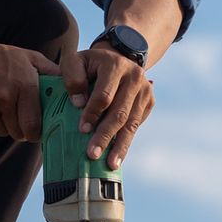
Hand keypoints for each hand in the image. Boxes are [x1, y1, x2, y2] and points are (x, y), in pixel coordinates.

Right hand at [0, 38, 55, 141]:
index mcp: (24, 85)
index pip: (34, 124)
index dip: (36, 132)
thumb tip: (70, 82)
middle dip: (20, 129)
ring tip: (0, 107)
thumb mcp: (26, 56)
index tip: (35, 131)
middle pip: (18, 133)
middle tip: (17, 118)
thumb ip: (49, 70)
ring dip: (4, 125)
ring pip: (2, 132)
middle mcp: (6, 98)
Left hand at [62, 44, 154, 168]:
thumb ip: (72, 78)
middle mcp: (134, 76)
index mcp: (115, 64)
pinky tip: (117, 155)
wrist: (118, 58)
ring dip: (120, 145)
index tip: (81, 130)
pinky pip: (136, 125)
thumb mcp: (76, 62)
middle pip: (119, 112)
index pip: (104, 95)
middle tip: (92, 154)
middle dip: (105, 135)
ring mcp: (145, 90)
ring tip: (110, 164)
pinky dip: (126, 141)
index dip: (92, 113)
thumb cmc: (91, 64)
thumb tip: (78, 103)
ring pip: (131, 122)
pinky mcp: (149, 101)